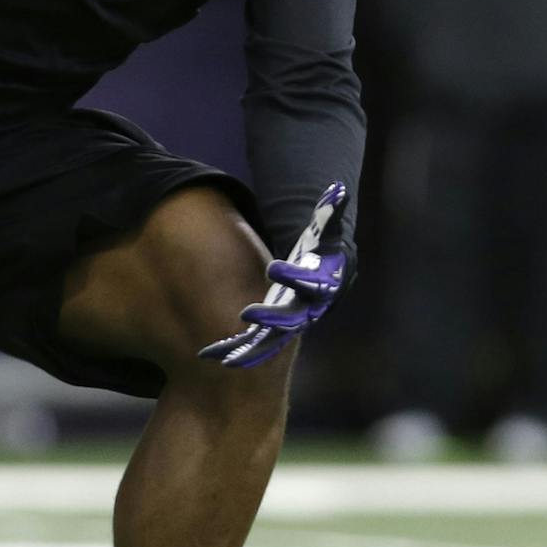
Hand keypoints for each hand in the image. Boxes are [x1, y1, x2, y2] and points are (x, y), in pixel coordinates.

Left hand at [199, 182, 348, 369]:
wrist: (325, 282)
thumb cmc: (322, 255)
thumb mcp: (325, 232)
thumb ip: (329, 213)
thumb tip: (337, 189)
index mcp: (317, 287)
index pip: (307, 282)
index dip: (291, 276)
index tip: (273, 267)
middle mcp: (304, 311)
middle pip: (289, 318)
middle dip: (269, 317)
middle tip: (247, 312)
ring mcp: (287, 325)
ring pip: (268, 341)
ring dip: (247, 349)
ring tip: (224, 356)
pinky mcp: (270, 332)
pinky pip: (251, 345)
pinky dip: (232, 349)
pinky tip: (208, 354)